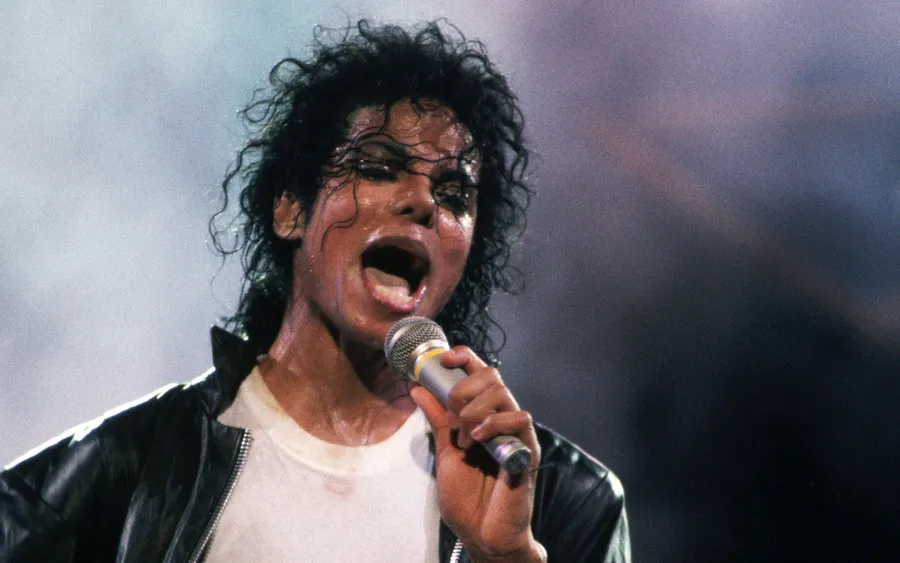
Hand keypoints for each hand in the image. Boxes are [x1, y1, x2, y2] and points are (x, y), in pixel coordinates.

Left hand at [410, 346, 545, 562]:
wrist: (481, 534)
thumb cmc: (467, 499)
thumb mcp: (445, 452)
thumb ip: (437, 420)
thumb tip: (419, 388)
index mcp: (483, 416)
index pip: (480, 373)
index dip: (465, 358)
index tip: (444, 359)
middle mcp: (502, 419)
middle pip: (491, 375)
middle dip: (463, 391)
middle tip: (452, 421)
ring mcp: (515, 433)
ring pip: (502, 392)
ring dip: (474, 410)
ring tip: (465, 439)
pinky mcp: (527, 449)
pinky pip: (520, 419)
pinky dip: (495, 423)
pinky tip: (480, 440)